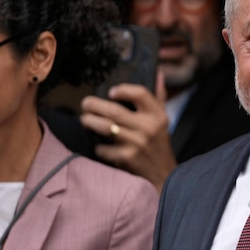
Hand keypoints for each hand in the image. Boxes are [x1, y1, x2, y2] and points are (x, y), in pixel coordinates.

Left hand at [80, 72, 175, 190]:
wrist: (163, 175)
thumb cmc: (159, 145)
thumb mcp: (163, 120)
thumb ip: (159, 97)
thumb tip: (157, 74)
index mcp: (158, 116)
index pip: (141, 93)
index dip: (123, 90)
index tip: (111, 91)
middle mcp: (148, 128)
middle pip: (114, 110)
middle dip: (94, 105)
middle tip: (86, 104)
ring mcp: (136, 143)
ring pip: (104, 127)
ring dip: (89, 122)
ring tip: (85, 120)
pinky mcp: (126, 158)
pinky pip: (102, 148)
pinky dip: (98, 147)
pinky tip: (100, 146)